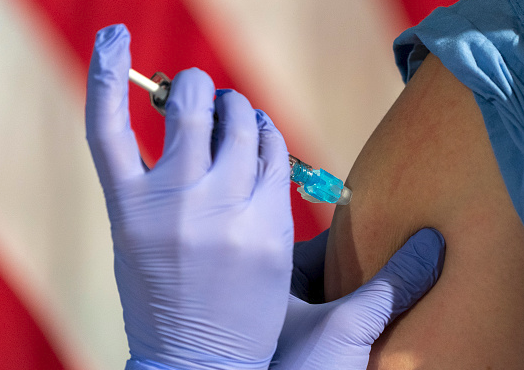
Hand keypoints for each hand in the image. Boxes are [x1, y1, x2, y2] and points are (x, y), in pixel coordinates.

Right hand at [86, 24, 293, 369]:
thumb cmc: (163, 296)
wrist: (199, 357)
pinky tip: (263, 134)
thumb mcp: (138, 239)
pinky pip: (273, 160)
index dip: (109, 74)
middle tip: (201, 88)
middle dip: (196, 88)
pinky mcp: (267, 229)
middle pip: (187, 111)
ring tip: (237, 108)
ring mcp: (224, 214)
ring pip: (238, 128)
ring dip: (238, 108)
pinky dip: (268, 138)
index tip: (116, 41)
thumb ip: (154, 184)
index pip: (107, 125)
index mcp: (128, 208)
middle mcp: (174, 203)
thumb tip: (186, 131)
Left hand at [270, 228, 444, 369]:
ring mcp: (300, 330)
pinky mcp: (315, 352)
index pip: (323, 246)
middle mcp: (286, 303)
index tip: (391, 229)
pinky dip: (365, 320)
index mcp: (279, 283)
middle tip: (402, 255)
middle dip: (368, 269)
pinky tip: (390, 318)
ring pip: (341, 302)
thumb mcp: (349, 324)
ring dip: (368, 297)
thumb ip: (390, 287)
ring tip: (404, 283)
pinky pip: (344, 326)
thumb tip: (430, 245)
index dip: (359, 238)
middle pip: (335, 274)